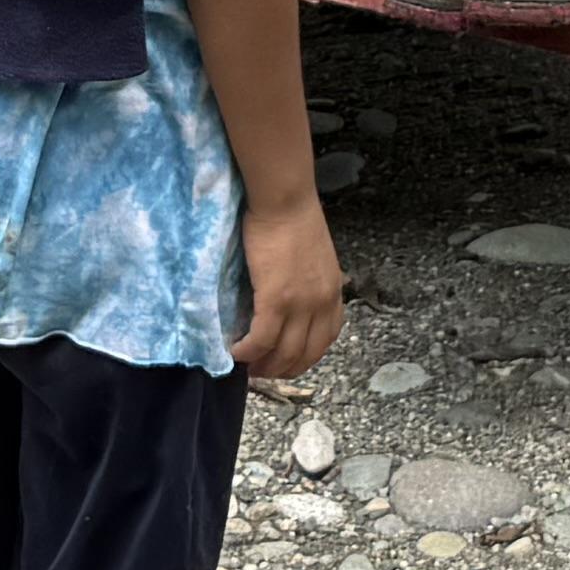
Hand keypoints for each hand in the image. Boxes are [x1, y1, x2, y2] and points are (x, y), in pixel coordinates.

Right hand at [230, 192, 346, 384]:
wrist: (284, 199)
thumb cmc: (293, 218)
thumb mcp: (314, 257)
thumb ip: (308, 283)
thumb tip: (289, 303)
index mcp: (333, 292)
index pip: (326, 339)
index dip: (305, 357)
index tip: (286, 362)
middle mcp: (322, 303)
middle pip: (305, 354)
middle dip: (282, 369)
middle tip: (260, 371)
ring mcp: (301, 304)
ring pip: (284, 352)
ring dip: (264, 366)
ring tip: (246, 367)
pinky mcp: (276, 299)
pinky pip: (262, 338)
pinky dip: (248, 351)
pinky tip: (235, 352)